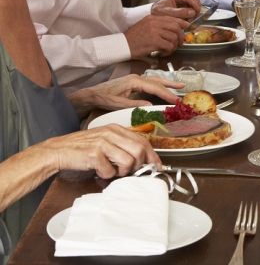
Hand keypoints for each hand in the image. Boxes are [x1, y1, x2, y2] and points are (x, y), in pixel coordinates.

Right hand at [42, 125, 159, 178]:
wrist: (58, 150)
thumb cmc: (82, 148)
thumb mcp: (105, 140)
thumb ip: (121, 145)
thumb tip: (141, 158)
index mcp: (116, 129)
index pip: (143, 140)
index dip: (152, 155)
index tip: (156, 166)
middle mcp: (111, 133)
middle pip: (140, 150)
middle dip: (139, 165)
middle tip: (131, 172)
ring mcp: (103, 143)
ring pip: (128, 161)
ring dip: (122, 172)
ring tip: (112, 171)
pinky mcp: (94, 154)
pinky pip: (110, 170)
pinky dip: (106, 175)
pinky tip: (99, 171)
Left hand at [70, 73, 181, 112]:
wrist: (91, 94)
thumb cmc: (104, 98)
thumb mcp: (119, 104)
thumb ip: (135, 105)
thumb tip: (151, 106)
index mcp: (134, 81)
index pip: (155, 87)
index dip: (167, 94)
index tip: (176, 100)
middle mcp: (137, 77)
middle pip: (158, 81)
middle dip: (171, 85)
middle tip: (183, 88)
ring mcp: (135, 78)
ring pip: (155, 80)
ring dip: (167, 83)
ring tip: (179, 85)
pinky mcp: (133, 82)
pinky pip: (150, 82)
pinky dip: (159, 84)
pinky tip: (163, 88)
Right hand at [125, 15, 187, 57]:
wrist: (122, 45)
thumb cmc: (133, 38)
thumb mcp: (145, 26)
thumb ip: (158, 25)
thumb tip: (174, 29)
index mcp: (153, 17)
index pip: (172, 18)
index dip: (182, 23)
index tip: (186, 28)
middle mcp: (154, 23)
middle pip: (176, 27)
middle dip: (181, 36)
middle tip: (180, 43)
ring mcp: (154, 31)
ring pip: (174, 37)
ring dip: (174, 45)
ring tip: (168, 49)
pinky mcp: (154, 41)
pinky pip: (169, 45)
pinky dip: (168, 51)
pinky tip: (163, 53)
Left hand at [151, 0, 201, 19]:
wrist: (152, 18)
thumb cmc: (157, 13)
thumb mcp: (167, 12)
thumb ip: (179, 12)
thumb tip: (192, 12)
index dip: (195, 4)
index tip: (197, 11)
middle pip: (193, 1)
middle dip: (195, 9)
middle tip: (194, 17)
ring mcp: (181, 3)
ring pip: (193, 6)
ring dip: (193, 13)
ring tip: (189, 20)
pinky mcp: (182, 9)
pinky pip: (190, 11)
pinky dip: (191, 16)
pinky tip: (187, 20)